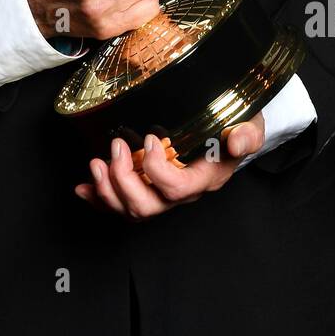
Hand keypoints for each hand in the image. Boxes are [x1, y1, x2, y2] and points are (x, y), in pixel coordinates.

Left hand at [74, 113, 265, 220]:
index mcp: (205, 179)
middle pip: (148, 206)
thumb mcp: (250, 125)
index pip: (177, 188)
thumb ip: (247, 134)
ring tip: (96, 164)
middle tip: (116, 148)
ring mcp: (163, 194)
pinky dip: (99, 197)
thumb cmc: (238, 127)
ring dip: (108, 191)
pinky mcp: (149, 188)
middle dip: (124, 181)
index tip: (150, 139)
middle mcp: (182, 193)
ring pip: (131, 210)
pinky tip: (85, 188)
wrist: (232, 132)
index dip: (157, 170)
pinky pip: (121, 203)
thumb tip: (237, 142)